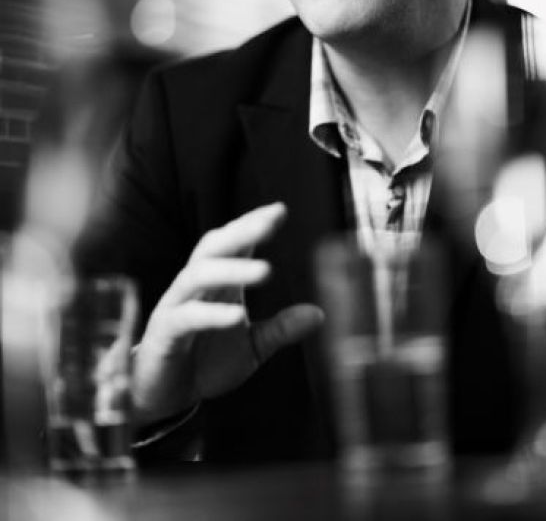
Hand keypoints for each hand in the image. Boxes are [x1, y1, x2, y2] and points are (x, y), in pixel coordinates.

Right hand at [131, 202, 323, 424]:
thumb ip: (280, 329)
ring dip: (231, 269)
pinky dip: (213, 315)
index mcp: (218, 283)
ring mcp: (177, 306)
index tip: (280, 210)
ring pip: (198, 274)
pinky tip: (238, 316)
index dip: (253, 224)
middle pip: (214, 247)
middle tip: (270, 222)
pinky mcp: (164, 333)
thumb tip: (319, 314)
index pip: (233, 244)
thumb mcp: (252, 347)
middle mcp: (196, 287)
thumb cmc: (205, 362)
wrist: (164, 396)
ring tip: (266, 271)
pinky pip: (187, 317)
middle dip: (241, 231)